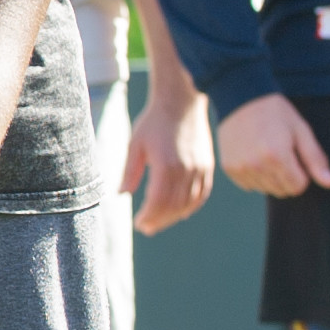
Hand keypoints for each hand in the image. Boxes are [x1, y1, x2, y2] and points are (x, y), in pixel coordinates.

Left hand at [126, 74, 213, 233]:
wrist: (181, 102)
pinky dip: (191, 206)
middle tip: (147, 227)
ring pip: (188, 203)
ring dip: (174, 216)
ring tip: (160, 221)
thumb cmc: (154, 121)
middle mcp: (185, 170)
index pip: (157, 202)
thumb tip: (121, 194)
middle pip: (173, 207)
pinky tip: (181, 212)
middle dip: (159, 220)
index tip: (139, 223)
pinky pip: (202, 194)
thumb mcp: (136, 144)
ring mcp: (199, 169)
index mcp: (166, 165)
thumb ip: (129, 171)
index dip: (148, 216)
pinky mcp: (207, 165)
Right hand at [217, 92, 329, 198]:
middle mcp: (256, 166)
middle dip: (288, 177)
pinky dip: (256, 175)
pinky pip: (250, 186)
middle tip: (283, 152)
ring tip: (267, 152)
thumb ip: (315, 160)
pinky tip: (254, 156)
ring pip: (266, 190)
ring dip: (271, 177)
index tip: (296, 156)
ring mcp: (241, 168)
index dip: (302, 173)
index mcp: (277, 156)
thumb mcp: (301, 131)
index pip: (298, 187)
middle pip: (282, 191)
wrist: (241, 97)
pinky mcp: (230, 169)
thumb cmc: (276, 112)